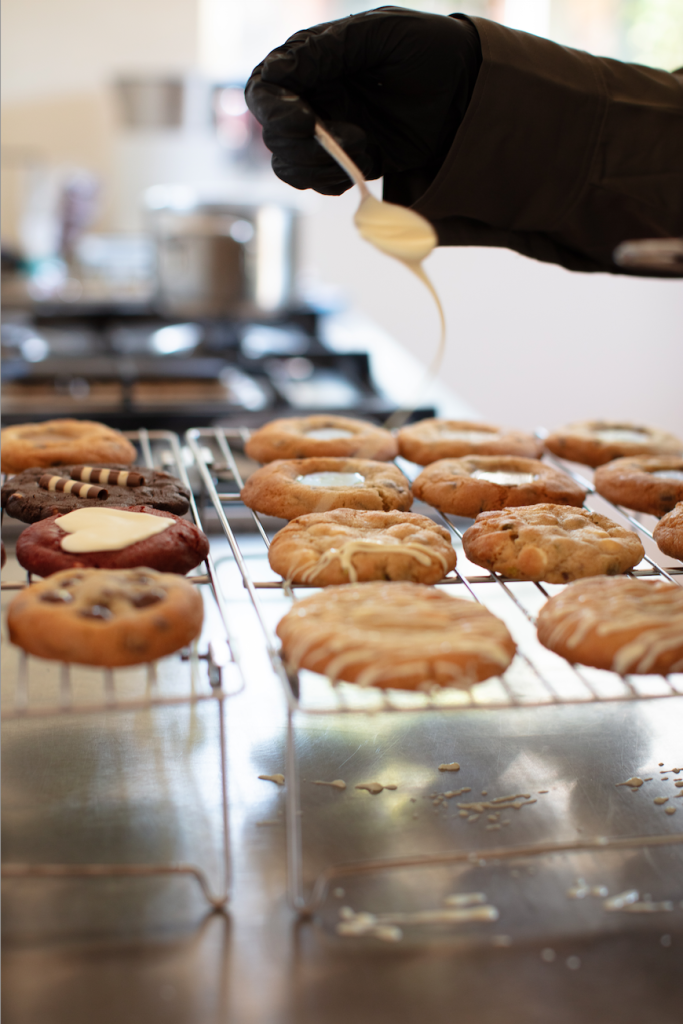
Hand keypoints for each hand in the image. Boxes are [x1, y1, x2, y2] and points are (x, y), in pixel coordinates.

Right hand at [245, 7, 479, 194]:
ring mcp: (331, 131)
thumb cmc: (430, 49)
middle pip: (275, 134)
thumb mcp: (380, 35)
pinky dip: (337, 180)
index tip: (304, 122)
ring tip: (364, 147)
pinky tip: (368, 161)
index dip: (274, 109)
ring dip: (320, 166)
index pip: (266, 87)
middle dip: (301, 145)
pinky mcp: (352, 159)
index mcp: (315, 60)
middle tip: (345, 138)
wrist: (471, 90)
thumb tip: (281, 67)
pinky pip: (322, 182)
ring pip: (292, 164)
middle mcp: (316, 97)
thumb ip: (328, 49)